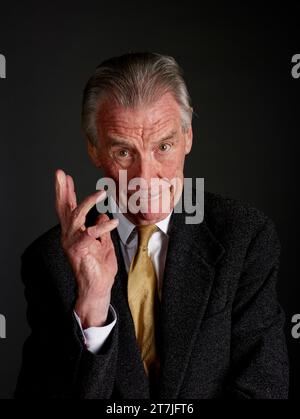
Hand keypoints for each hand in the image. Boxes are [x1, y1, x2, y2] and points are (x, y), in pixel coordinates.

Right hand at [55, 169, 118, 327]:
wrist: (98, 288)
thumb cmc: (100, 267)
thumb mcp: (104, 242)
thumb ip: (101, 229)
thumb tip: (101, 215)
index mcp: (75, 232)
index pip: (68, 208)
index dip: (67, 192)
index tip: (66, 177)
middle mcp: (70, 235)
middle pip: (63, 209)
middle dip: (62, 190)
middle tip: (60, 174)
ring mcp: (72, 243)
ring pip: (75, 217)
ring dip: (87, 202)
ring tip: (100, 192)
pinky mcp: (79, 251)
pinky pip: (89, 234)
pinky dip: (102, 227)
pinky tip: (112, 221)